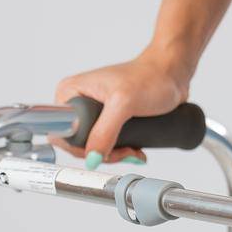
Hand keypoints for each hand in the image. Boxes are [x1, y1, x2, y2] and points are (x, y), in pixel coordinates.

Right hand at [52, 50, 190, 167]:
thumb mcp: (124, 103)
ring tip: (133, 149)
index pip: (60, 132)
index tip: (104, 150)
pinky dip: (119, 152)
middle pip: (77, 144)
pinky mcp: (107, 120)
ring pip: (93, 147)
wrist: (171, 73)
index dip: (80, 148)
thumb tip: (92, 158)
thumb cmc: (150, 76)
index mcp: (70, 92)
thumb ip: (105, 131)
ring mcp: (92, 112)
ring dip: (114, 155)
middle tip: (125, 150)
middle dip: (102, 153)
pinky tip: (134, 149)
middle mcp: (78, 102)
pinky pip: (105, 144)